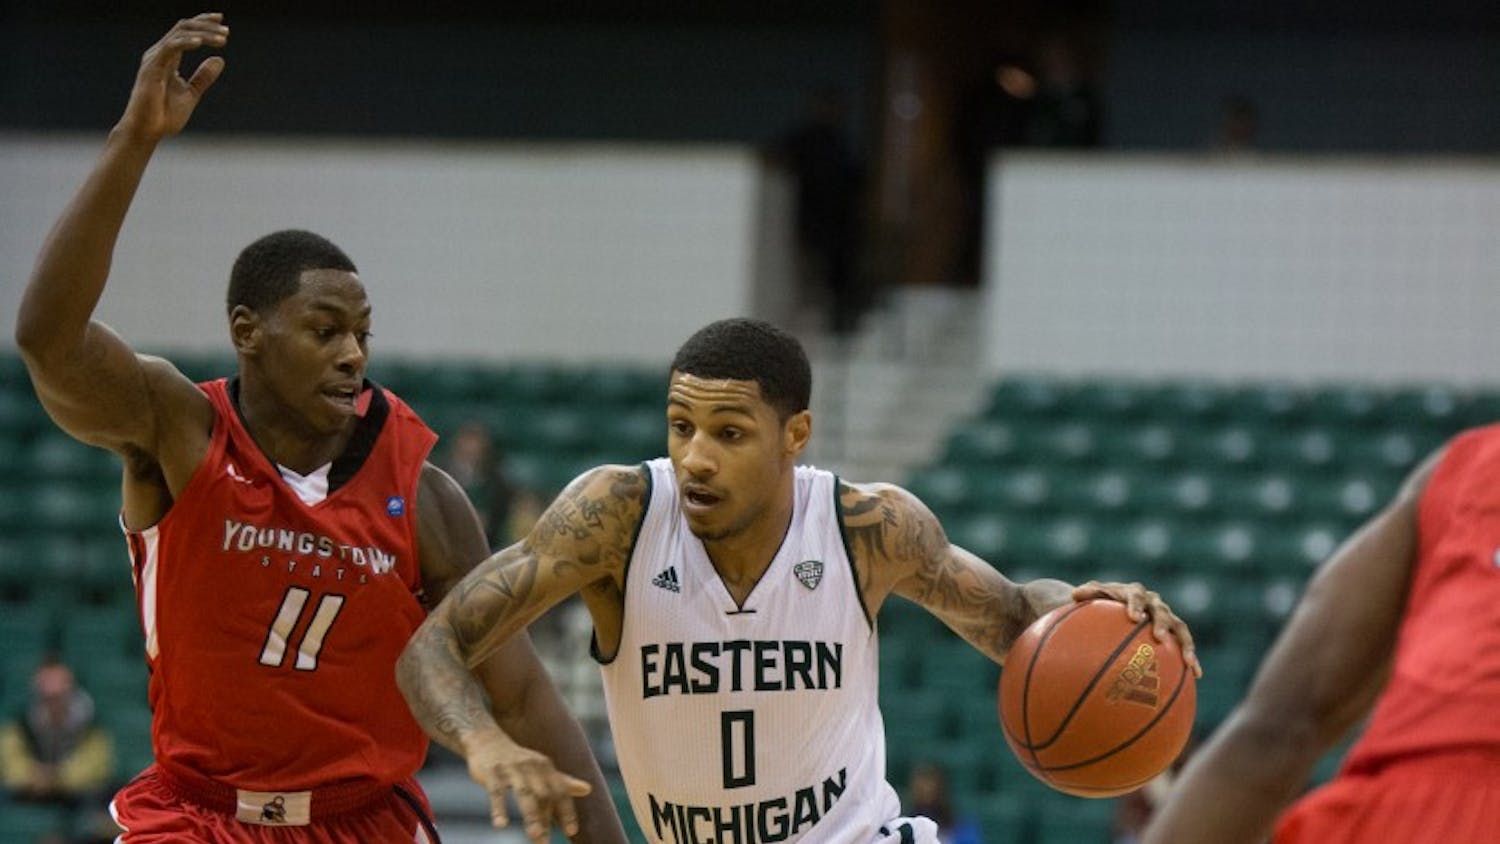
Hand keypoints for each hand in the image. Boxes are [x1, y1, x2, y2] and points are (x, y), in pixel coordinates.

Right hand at [115, 13, 227, 141]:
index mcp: (168, 58)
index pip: (185, 32)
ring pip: (179, 34)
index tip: (221, 21)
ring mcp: (154, 59)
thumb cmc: (163, 115)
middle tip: (227, 32)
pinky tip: (201, 43)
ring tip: (222, 39)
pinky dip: (186, 42)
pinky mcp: (151, 68)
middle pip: (183, 28)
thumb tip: (219, 60)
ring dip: (202, 34)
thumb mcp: (191, 93)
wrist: (146, 131)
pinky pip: (169, 48)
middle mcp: (159, 54)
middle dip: (206, 26)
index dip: (202, 23)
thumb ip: (203, 77)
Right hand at [465, 732, 592, 842]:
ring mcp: (511, 769)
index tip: (571, 831)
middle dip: (547, 819)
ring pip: (524, 793)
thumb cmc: (518, 760)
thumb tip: (588, 789)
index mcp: (545, 767)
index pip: (560, 791)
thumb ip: (563, 781)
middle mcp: (531, 766)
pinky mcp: (492, 772)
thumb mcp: (541, 768)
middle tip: (546, 842)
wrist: (486, 740)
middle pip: (544, 795)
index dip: (566, 811)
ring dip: (531, 816)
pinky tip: (501, 824)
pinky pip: (496, 792)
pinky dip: (499, 808)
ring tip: (535, 837)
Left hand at [1073, 580, 1202, 677]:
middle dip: (1163, 624)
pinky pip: (1184, 645)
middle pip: (1163, 611)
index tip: (1133, 617)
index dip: (1135, 605)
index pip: (1136, 596)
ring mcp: (1166, 617)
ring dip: (1186, 644)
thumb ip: (1086, 593)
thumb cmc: (1099, 602)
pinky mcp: (1173, 632)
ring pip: (1181, 629)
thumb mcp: (1092, 596)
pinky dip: (1191, 658)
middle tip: (1160, 638)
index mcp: (1134, 592)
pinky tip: (1196, 675)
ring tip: (1188, 662)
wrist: (1114, 603)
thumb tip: (1074, 594)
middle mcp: (1154, 603)